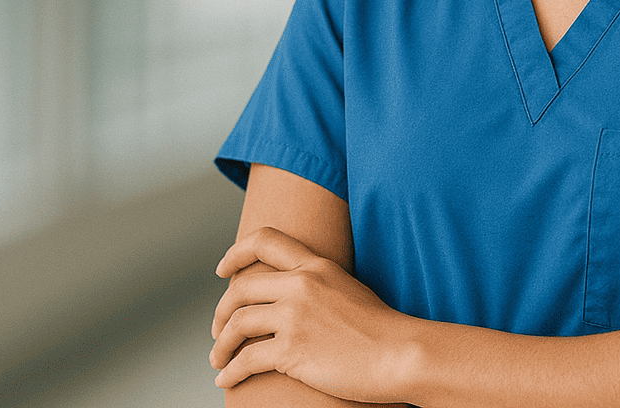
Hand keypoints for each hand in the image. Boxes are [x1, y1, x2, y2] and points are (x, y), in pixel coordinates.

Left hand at [210, 227, 409, 398]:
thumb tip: (293, 298)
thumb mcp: (349, 289)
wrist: (401, 354)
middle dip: (221, 312)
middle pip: (240, 289)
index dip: (236, 253)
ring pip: (236, 324)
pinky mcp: (292, 350)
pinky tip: (227, 379)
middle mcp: (301, 284)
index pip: (265, 239)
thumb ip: (319, 286)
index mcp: (317, 265)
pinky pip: (245, 360)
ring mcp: (295, 316)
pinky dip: (230, 372)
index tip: (222, 270)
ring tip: (219, 360)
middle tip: (218, 330)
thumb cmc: (382, 329)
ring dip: (221, 345)